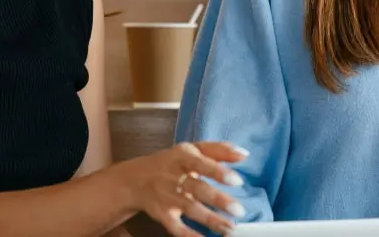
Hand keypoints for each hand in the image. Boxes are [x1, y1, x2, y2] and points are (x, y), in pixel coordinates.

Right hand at [114, 141, 247, 236]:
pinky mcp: (162, 214)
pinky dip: (189, 235)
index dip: (218, 172)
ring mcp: (167, 197)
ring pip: (189, 208)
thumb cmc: (171, 163)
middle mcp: (173, 177)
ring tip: (229, 228)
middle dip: (218, 200)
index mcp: (182, 158)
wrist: (135, 179)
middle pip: (197, 188)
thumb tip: (244, 154)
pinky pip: (175, 227)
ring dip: (210, 219)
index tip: (237, 181)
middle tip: (239, 210)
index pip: (200, 163)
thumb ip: (218, 150)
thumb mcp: (191, 150)